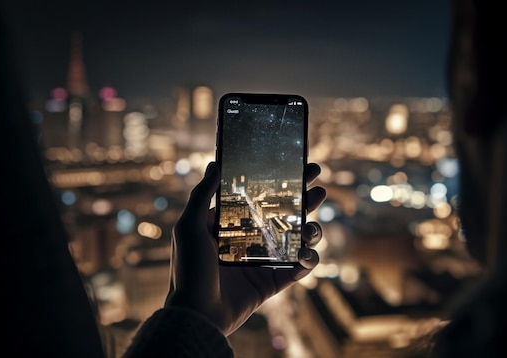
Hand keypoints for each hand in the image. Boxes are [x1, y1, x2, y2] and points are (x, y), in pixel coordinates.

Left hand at [166, 161, 326, 334]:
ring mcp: (264, 261)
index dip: (281, 183)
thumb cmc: (188, 270)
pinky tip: (306, 254)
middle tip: (318, 188)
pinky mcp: (273, 282)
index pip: (262, 198)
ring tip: (311, 229)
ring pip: (298, 240)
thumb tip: (215, 163)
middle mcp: (251, 239)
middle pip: (286, 214)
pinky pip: (299, 268)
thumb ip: (202, 195)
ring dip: (312, 231)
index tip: (300, 166)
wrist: (196, 314)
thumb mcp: (189, 227)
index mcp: (233, 224)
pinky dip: (309, 260)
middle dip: (306, 200)